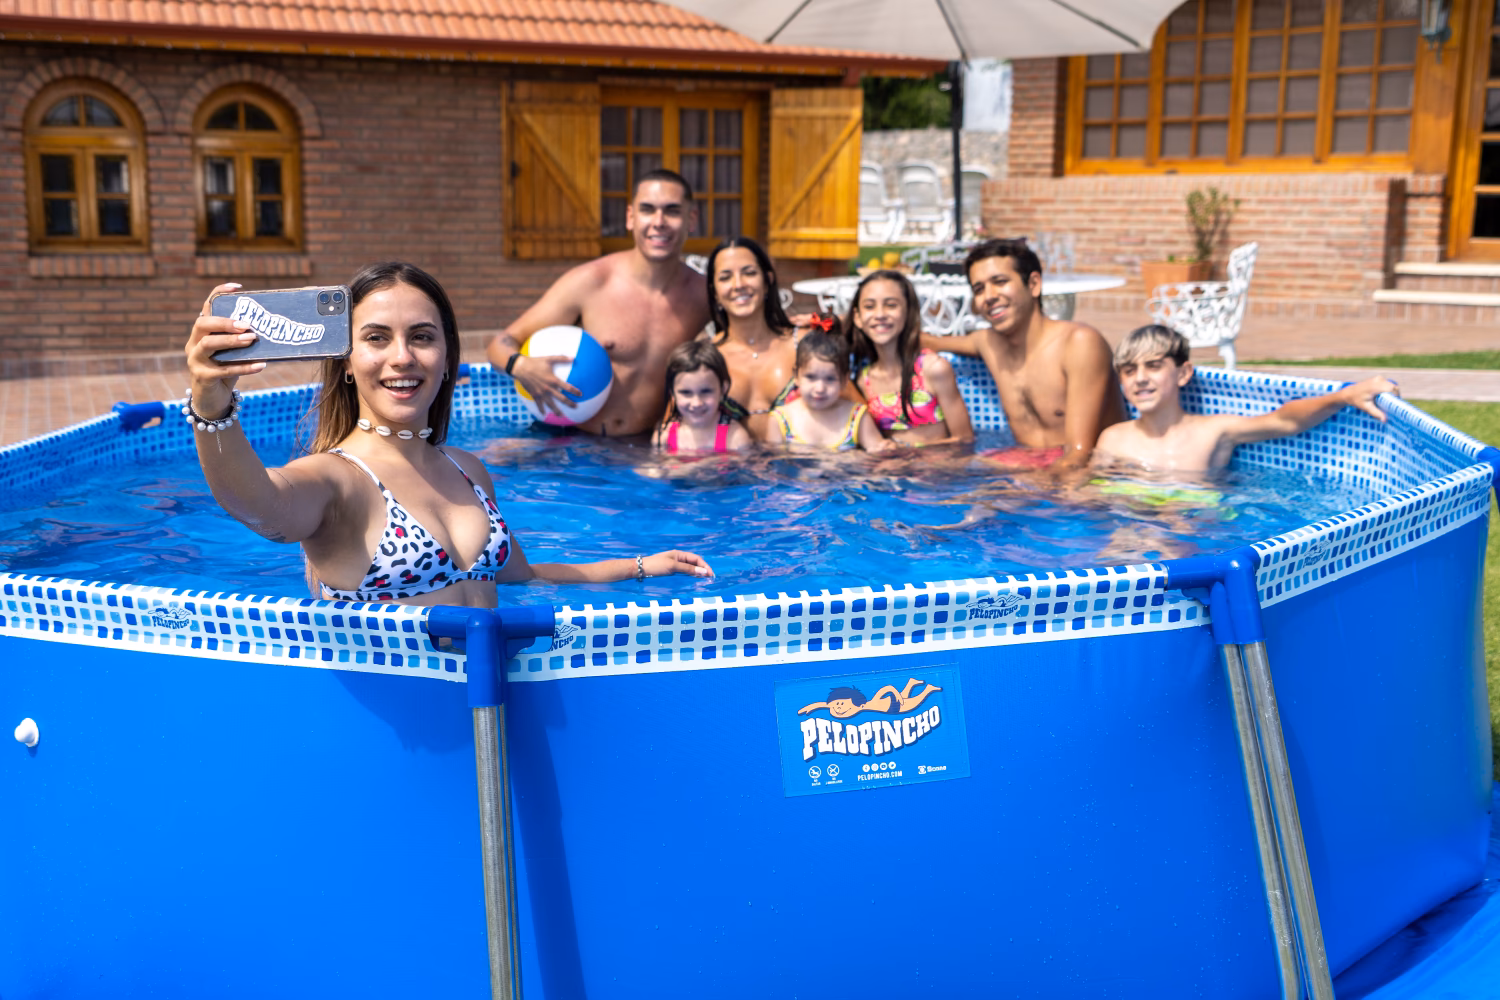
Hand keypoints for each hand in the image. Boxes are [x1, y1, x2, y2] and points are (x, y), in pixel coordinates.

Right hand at [185, 282, 265, 416]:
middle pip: (203, 324)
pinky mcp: (202, 377)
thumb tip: (274, 327)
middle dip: (225, 322)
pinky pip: (223, 370)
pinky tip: (261, 365)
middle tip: (247, 324)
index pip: (207, 307)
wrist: (213, 399)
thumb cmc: (227, 369)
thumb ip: (244, 339)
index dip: (218, 294)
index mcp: (202, 331)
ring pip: (208, 344)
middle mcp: (194, 342)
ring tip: (252, 339)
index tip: (237, 287)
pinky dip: (244, 367)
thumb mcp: (235, 351)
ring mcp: (195, 360)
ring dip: (231, 340)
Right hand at [509, 353, 580, 415]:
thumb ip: (562, 358)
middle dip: (570, 403)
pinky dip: (541, 409)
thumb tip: (573, 357)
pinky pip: (539, 404)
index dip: (575, 391)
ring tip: (562, 415)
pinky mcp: (534, 394)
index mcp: (553, 380)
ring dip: (557, 410)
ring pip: (551, 404)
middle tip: (576, 407)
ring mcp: (541, 393)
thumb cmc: (536, 362)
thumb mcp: (549, 358)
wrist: (520, 368)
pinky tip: (544, 414)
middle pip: (562, 398)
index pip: (567, 387)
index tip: (580, 394)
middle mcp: (548, 388)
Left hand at [643, 549, 713, 578]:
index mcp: (679, 554)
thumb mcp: (673, 567)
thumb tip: (703, 572)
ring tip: (704, 580)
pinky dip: (690, 576)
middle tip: (710, 579)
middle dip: (702, 570)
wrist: (640, 570)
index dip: (704, 566)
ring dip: (697, 574)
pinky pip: (684, 573)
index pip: (696, 558)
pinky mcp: (671, 572)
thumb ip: (688, 569)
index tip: (710, 574)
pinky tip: (693, 581)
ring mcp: (675, 565)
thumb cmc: (656, 566)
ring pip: (690, 569)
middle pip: (694, 563)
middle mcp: (678, 559)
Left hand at [1342, 376, 1399, 421]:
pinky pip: (1389, 384)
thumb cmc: (1357, 400)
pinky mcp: (1379, 378)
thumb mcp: (1366, 407)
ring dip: (1393, 393)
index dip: (1396, 396)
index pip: (1392, 389)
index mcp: (1374, 386)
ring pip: (1392, 386)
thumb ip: (1376, 413)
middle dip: (1395, 396)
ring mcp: (1379, 378)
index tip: (1395, 405)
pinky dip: (1389, 390)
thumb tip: (1385, 420)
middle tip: (1392, 405)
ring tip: (1388, 402)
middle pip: (1394, 387)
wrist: (1349, 392)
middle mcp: (1378, 380)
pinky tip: (1385, 397)